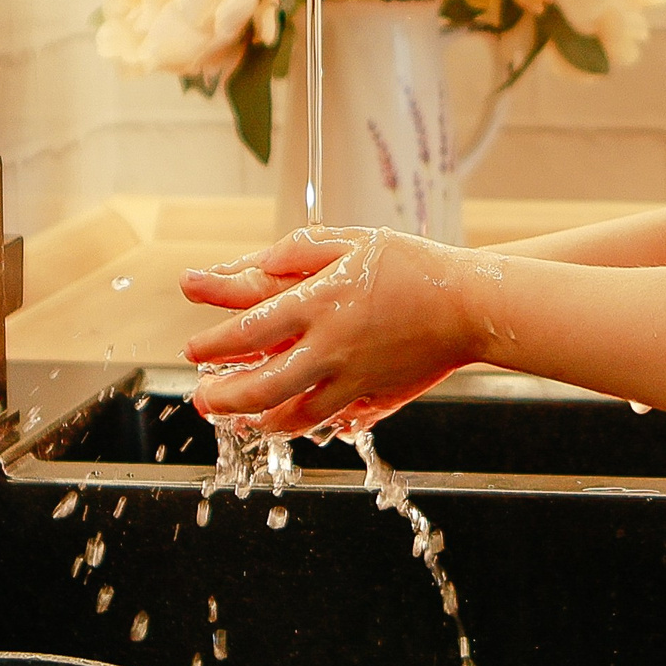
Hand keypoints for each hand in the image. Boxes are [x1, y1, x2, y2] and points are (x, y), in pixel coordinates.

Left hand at [179, 227, 489, 429]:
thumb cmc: (415, 265)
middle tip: (202, 400)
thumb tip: (258, 261)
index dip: (214, 343)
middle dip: (224, 398)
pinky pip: (328, 420)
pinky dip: (301, 426)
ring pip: (292, 415)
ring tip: (237, 421)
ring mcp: (354, 377)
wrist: (472, 305)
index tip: (193, 349)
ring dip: (256, 422)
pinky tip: (286, 423)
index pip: (250, 329)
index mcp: (322, 301)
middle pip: (262, 386)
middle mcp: (332, 345)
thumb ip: (301, 249)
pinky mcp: (375, 395)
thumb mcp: (355, 239)